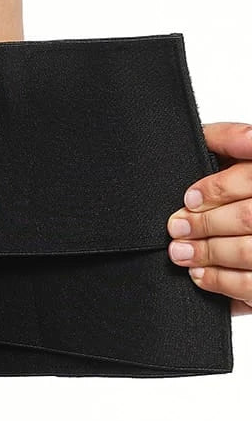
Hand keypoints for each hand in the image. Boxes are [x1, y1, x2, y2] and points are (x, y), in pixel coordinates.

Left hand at [165, 122, 251, 315]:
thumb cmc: (249, 191)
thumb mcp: (246, 160)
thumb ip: (232, 140)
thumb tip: (203, 135)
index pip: (251, 177)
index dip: (218, 188)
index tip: (189, 198)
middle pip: (248, 217)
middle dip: (205, 224)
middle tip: (176, 228)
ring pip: (249, 251)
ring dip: (208, 253)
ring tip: (179, 252)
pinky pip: (250, 285)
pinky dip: (220, 281)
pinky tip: (199, 274)